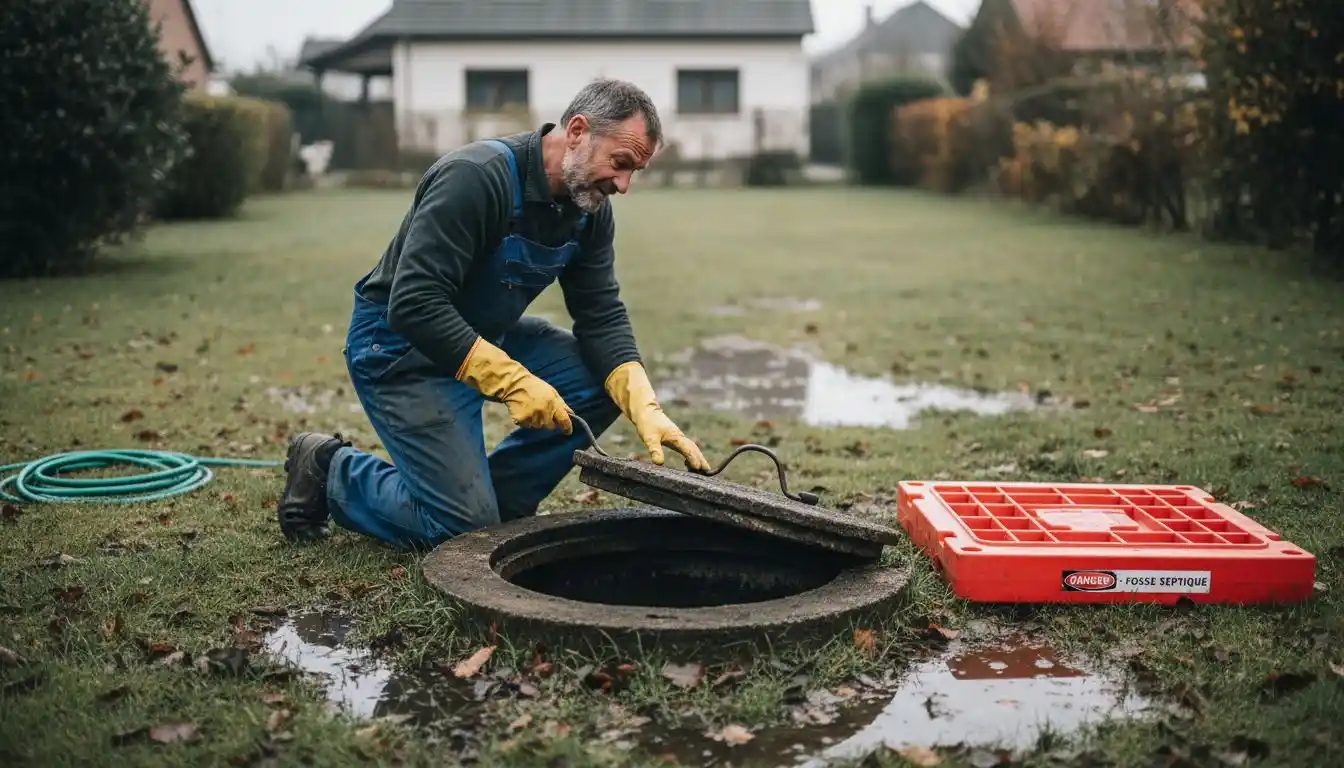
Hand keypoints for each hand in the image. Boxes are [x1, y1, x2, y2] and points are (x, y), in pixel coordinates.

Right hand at [456, 339, 571, 432]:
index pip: (564, 421)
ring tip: (531, 408)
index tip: (568, 432)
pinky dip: (527, 421)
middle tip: (542, 411)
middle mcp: (544, 413)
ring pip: (538, 426)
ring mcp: (532, 418)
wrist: (513, 384)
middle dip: (549, 422)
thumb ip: (562, 404)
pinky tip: (524, 410)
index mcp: (553, 404)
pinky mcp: (521, 421)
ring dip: (537, 421)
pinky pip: (527, 426)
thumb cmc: (534, 386)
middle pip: (550, 426)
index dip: (567, 428)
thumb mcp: (551, 391)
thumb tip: (571, 414)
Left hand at [604, 362, 709, 471]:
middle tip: (708, 472)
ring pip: (692, 448)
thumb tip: (659, 463)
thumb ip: (655, 450)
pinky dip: (692, 455)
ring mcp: (679, 437)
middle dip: (702, 460)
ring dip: (699, 458)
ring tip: (703, 471)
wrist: (646, 411)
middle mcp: (680, 437)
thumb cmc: (647, 423)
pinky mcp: (676, 438)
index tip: (699, 468)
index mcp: (676, 436)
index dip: (693, 458)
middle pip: (694, 449)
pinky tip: (689, 464)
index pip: (688, 449)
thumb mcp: (649, 438)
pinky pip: (687, 448)